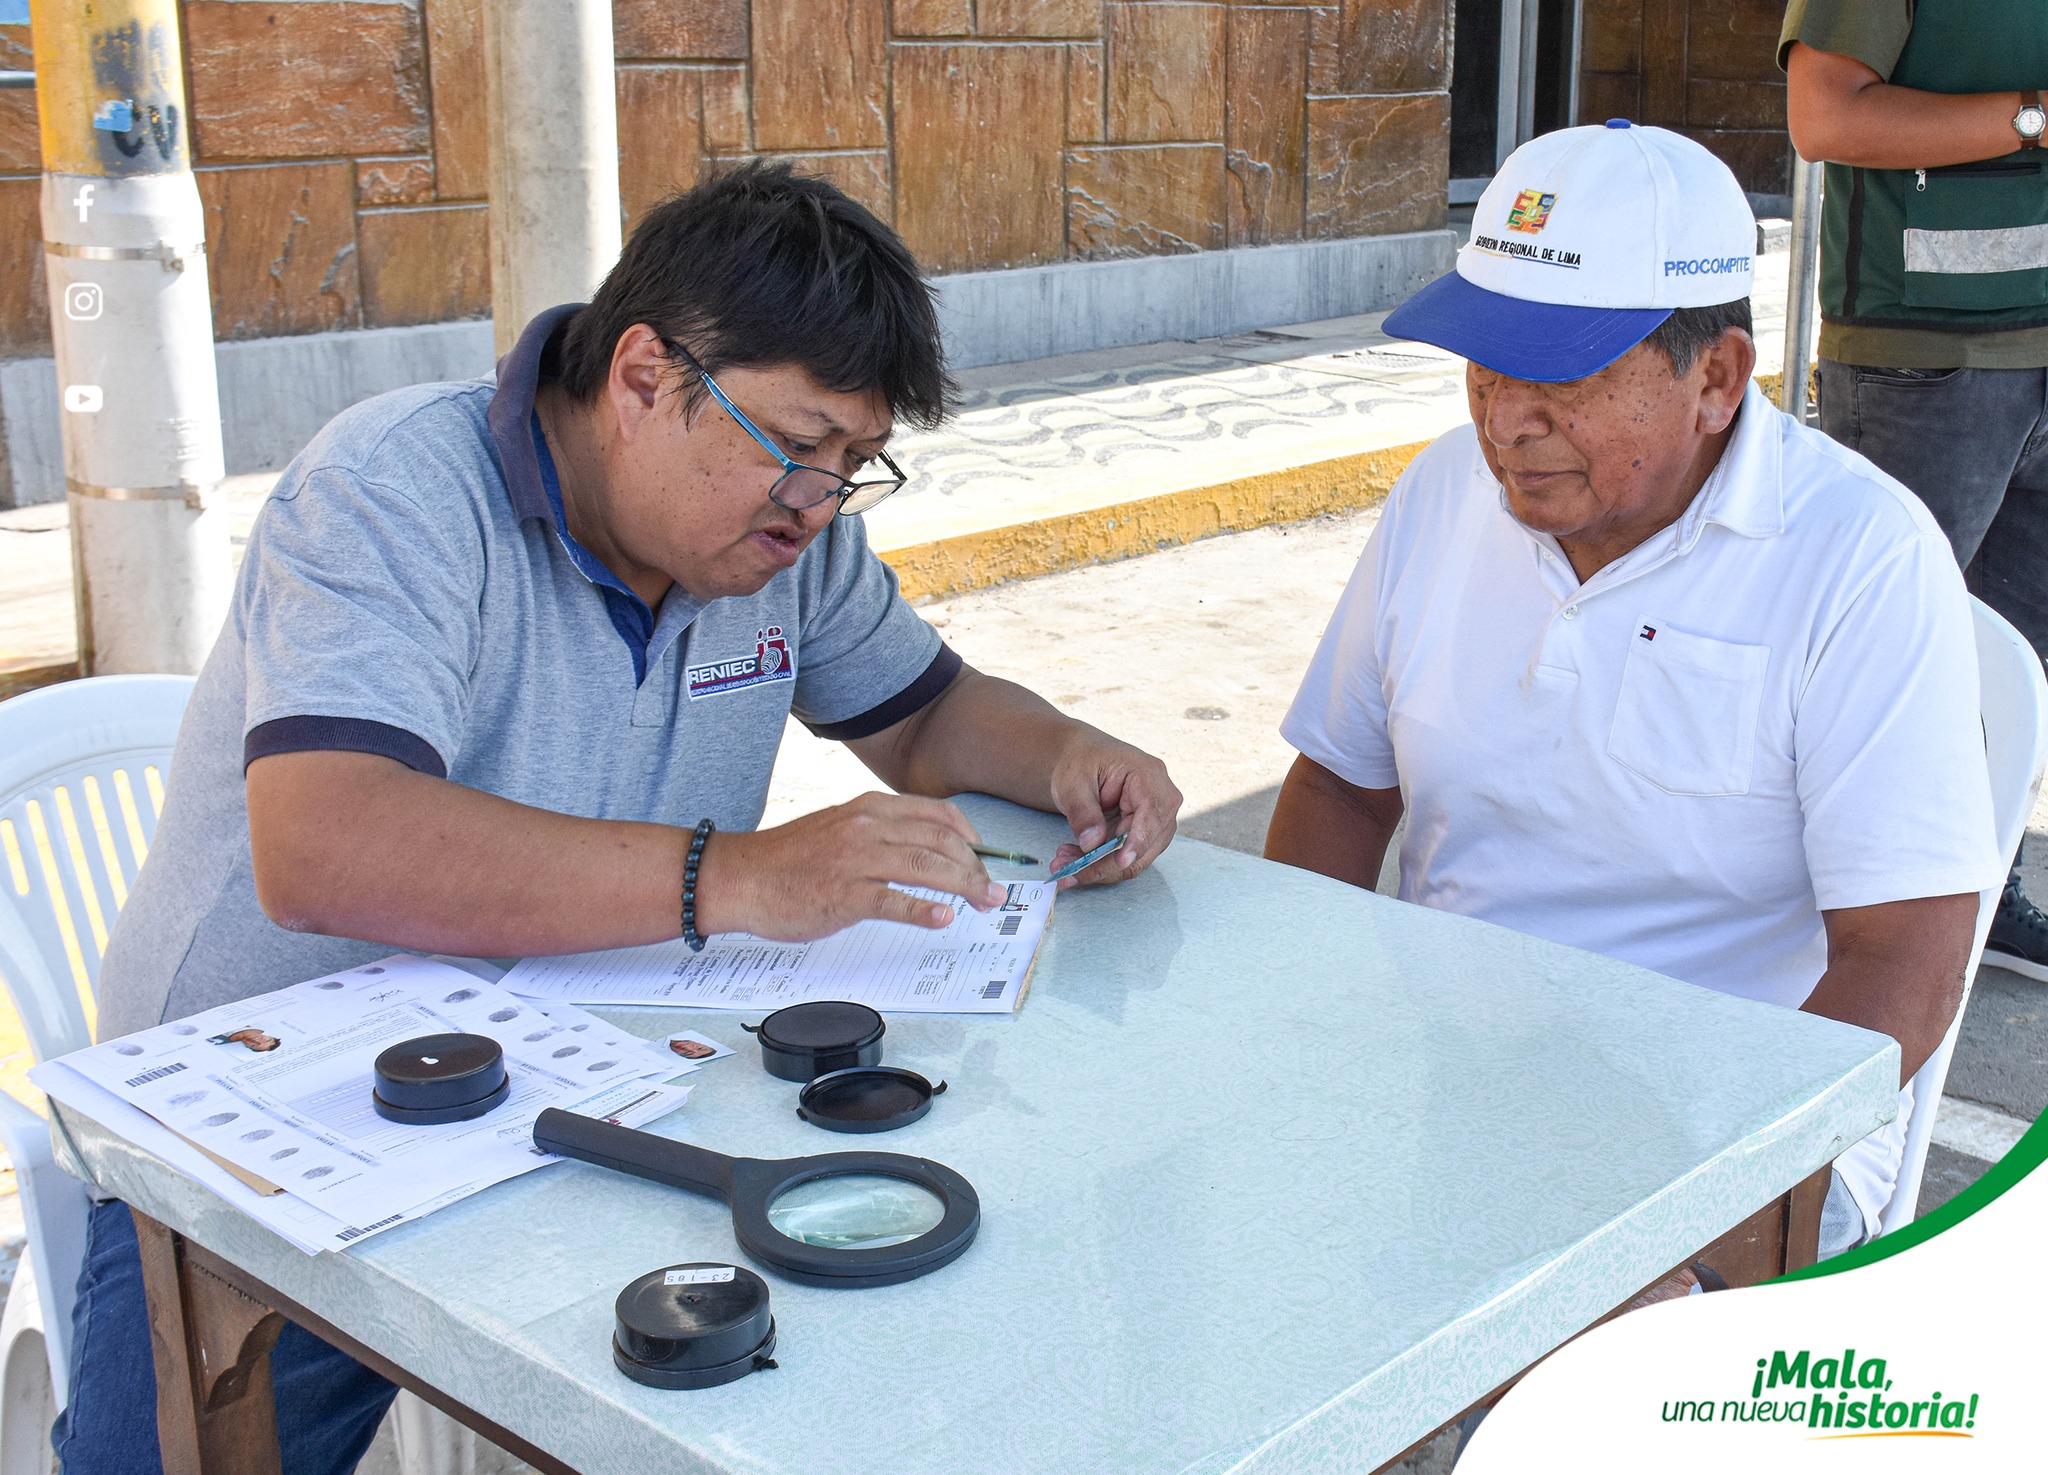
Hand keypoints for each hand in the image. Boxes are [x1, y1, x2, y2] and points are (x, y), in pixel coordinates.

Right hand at [695, 793, 1004, 940]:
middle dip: (976, 867)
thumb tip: (921, 850)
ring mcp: (855, 860)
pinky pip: (893, 900)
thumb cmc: (786, 859)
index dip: (971, 837)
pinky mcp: (843, 894)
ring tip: (984, 903)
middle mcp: (866, 828)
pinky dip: (924, 910)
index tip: (985, 858)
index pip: (936, 814)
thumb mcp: (837, 828)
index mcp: (868, 809)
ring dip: (964, 887)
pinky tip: (943, 918)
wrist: (738, 876)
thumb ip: (877, 833)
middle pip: (940, 842)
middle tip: (993, 891)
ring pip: (926, 867)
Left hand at [1046, 734, 1181, 888]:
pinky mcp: (1144, 834)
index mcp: (1149, 775)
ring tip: (1063, 863)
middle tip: (1066, 870)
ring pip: (1136, 858)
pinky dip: (1100, 864)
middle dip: (1105, 863)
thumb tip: (1092, 843)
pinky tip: (1074, 860)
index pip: (1153, 814)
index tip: (1120, 862)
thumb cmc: (1082, 761)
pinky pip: (1126, 858)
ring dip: (1099, 867)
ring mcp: (1156, 819)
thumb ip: (1083, 812)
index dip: (1138, 841)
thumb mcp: (1073, 782)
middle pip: (1145, 844)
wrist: (1084, 759)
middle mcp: (1162, 799)